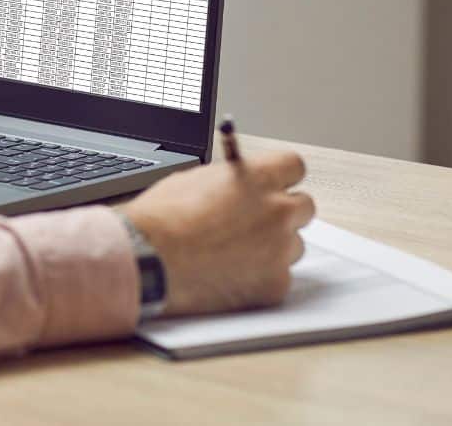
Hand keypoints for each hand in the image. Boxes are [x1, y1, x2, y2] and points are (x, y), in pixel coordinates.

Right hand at [119, 151, 314, 316]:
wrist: (148, 261)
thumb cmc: (162, 220)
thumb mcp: (195, 180)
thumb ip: (230, 180)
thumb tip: (240, 184)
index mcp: (257, 178)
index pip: (294, 166)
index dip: (281, 177)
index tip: (274, 185)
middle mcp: (276, 211)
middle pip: (304, 207)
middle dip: (283, 213)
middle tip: (257, 222)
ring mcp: (279, 250)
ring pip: (294, 245)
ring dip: (274, 247)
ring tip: (236, 253)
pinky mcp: (275, 284)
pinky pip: (281, 277)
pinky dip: (262, 278)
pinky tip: (233, 275)